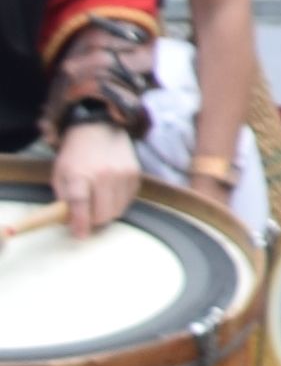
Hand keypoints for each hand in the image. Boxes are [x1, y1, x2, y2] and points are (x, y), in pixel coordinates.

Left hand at [46, 116, 137, 237]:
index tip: (80, 235)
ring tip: (98, 205)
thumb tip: (70, 221)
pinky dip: (118, 203)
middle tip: (86, 217)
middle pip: (103, 213)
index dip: (80, 224)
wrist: (98, 129)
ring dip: (106, 213)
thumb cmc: (75, 155)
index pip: (81, 205)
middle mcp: (104, 175)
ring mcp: (123, 174)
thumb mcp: (59, 175)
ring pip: (117, 210)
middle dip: (93, 221)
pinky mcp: (135, 174)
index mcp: (80, 174)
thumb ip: (63, 199)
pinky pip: (128, 201)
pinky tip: (109, 194)